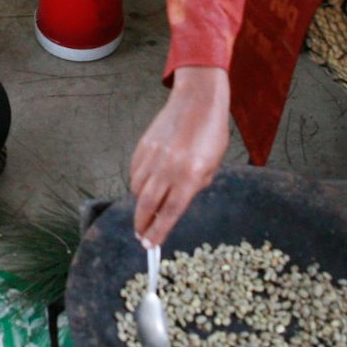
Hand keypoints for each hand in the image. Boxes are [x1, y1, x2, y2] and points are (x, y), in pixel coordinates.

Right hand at [130, 67, 230, 246]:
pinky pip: (135, 172)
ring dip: (140, 204)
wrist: (197, 100)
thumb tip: (176, 202)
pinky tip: (145, 185)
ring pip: (138, 190)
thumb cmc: (211, 133)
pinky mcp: (143, 146)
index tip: (150, 245)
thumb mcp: (211, 166)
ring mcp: (153, 157)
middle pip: (147, 206)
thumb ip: (194, 186)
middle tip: (141, 235)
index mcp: (190, 177)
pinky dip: (138, 183)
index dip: (158, 232)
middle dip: (142, 225)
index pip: (170, 213)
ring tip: (146, 210)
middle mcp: (168, 169)